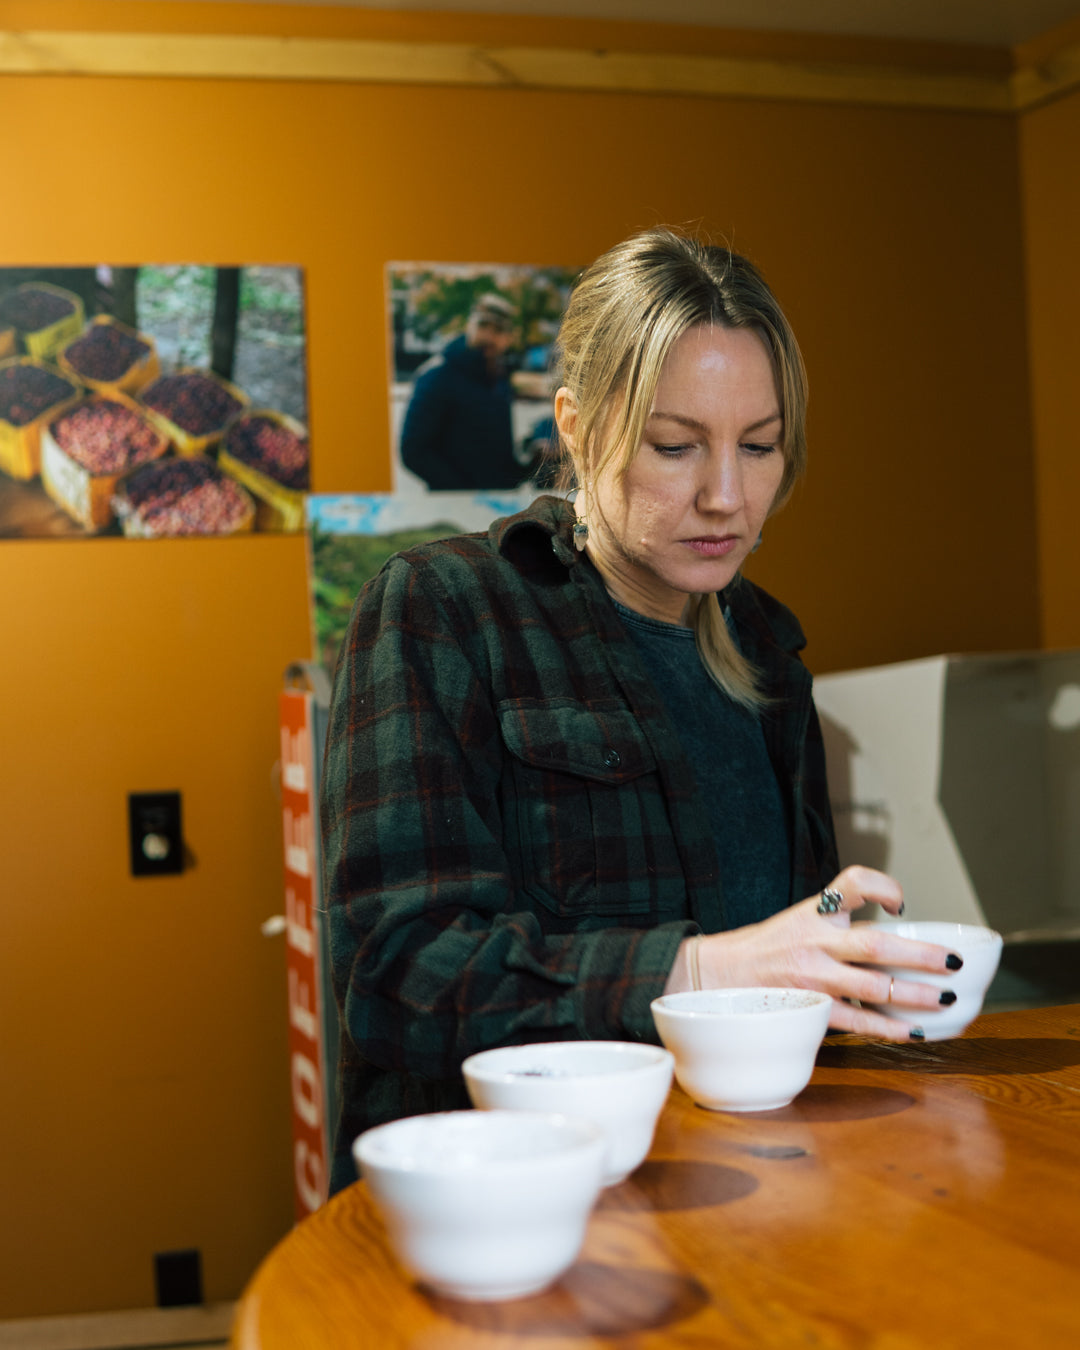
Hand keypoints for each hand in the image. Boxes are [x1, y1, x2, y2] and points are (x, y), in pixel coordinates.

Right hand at [675, 866, 963, 1041]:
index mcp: (816, 913)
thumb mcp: (803, 916)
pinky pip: (857, 1021)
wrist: (723, 974)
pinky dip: (889, 1028)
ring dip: (914, 995)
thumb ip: (842, 915)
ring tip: (944, 998)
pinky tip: (913, 1031)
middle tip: (952, 963)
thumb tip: (897, 924)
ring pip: (873, 987)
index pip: (852, 883)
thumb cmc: (771, 945)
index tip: (901, 904)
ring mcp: (814, 978)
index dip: (883, 887)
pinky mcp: (811, 1008)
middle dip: (920, 955)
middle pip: (876, 944)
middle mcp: (816, 942)